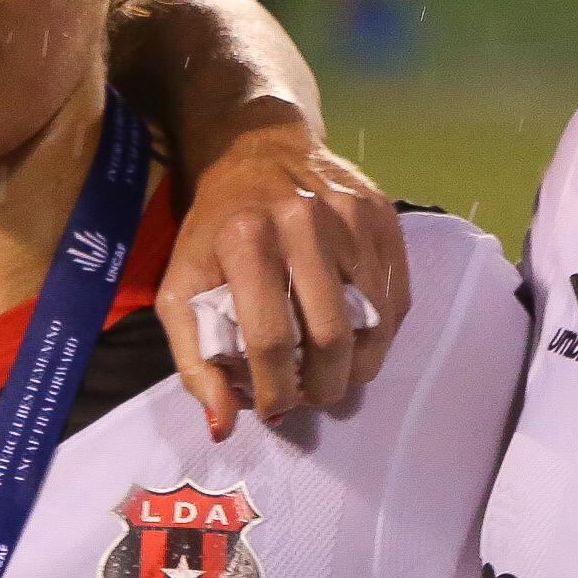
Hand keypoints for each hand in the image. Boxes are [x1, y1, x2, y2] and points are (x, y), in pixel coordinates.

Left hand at [159, 111, 407, 436]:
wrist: (257, 150)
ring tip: (335, 376)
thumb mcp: (181, 288)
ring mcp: (351, 217)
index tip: (274, 409)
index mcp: (246, 239)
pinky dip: (380, 334)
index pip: (272, 340)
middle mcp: (304, 222)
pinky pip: (397, 297)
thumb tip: (223, 427)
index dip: (276, 390)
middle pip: (332, 336)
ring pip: (375, 322)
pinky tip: (356, 341)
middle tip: (311, 398)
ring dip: (357, 367)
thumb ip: (195, 361)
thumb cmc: (214, 229)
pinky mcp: (383, 216)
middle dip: (323, 387)